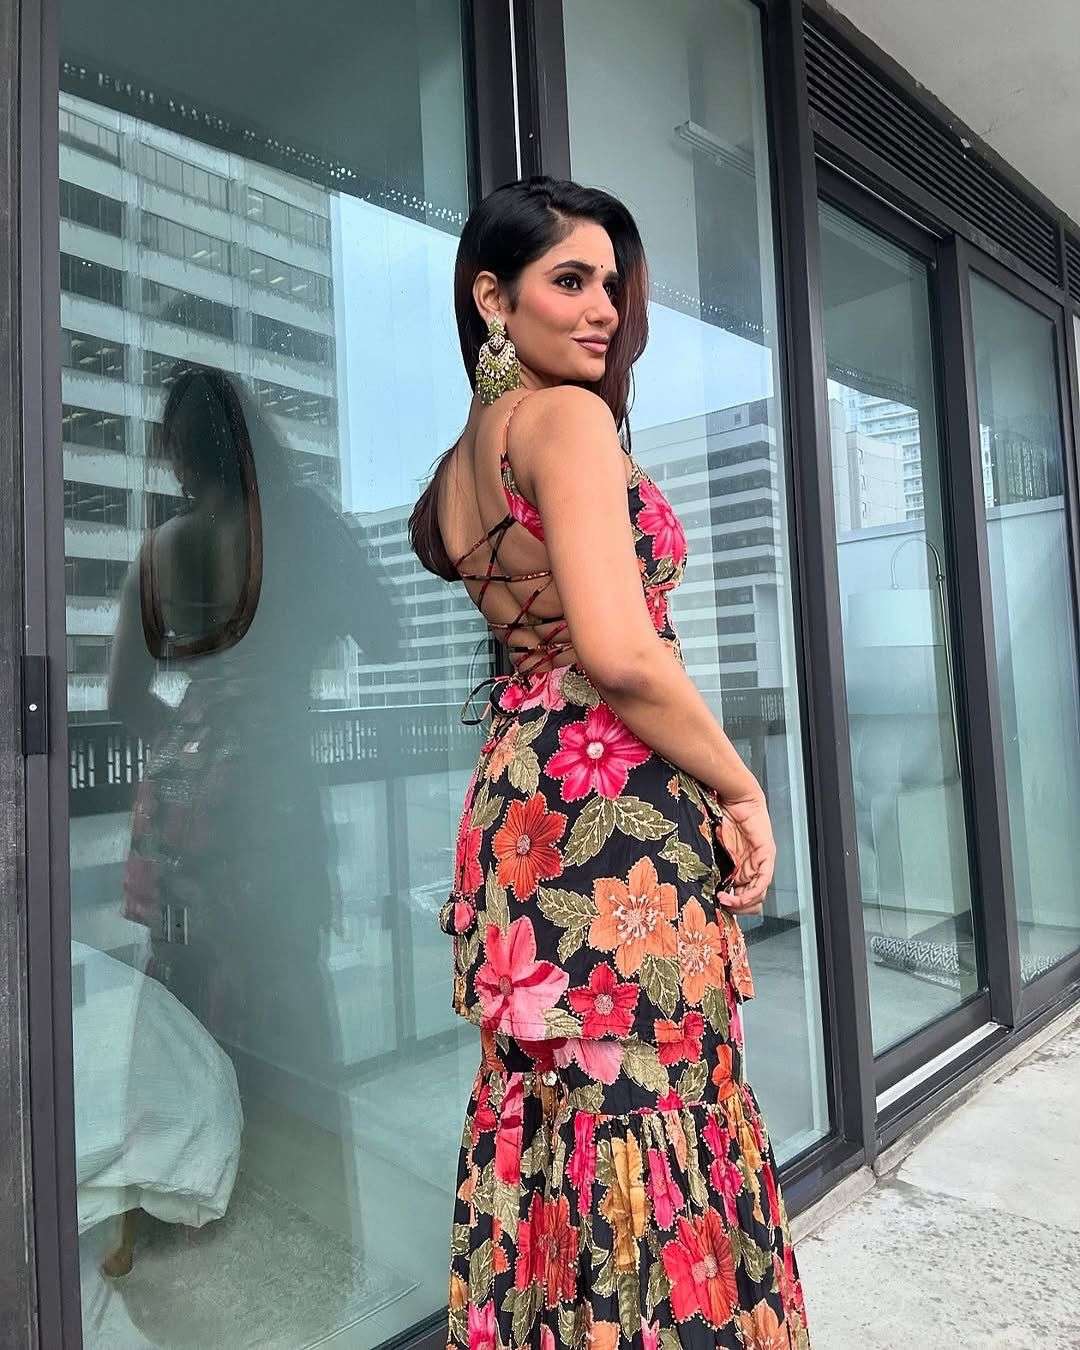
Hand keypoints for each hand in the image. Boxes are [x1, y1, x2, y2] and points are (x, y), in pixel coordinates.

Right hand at [715, 792, 774, 914]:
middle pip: (752, 899)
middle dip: (737, 909)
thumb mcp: (712, 846)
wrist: (734, 796)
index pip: (741, 894)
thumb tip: (696, 883)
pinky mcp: (766, 855)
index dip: (731, 905)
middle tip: (722, 909)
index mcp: (740, 866)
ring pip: (758, 893)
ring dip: (742, 903)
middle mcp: (752, 866)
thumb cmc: (721, 815)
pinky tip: (738, 896)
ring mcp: (761, 861)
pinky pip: (763, 880)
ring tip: (725, 902)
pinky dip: (751, 891)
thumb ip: (710, 863)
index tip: (716, 906)